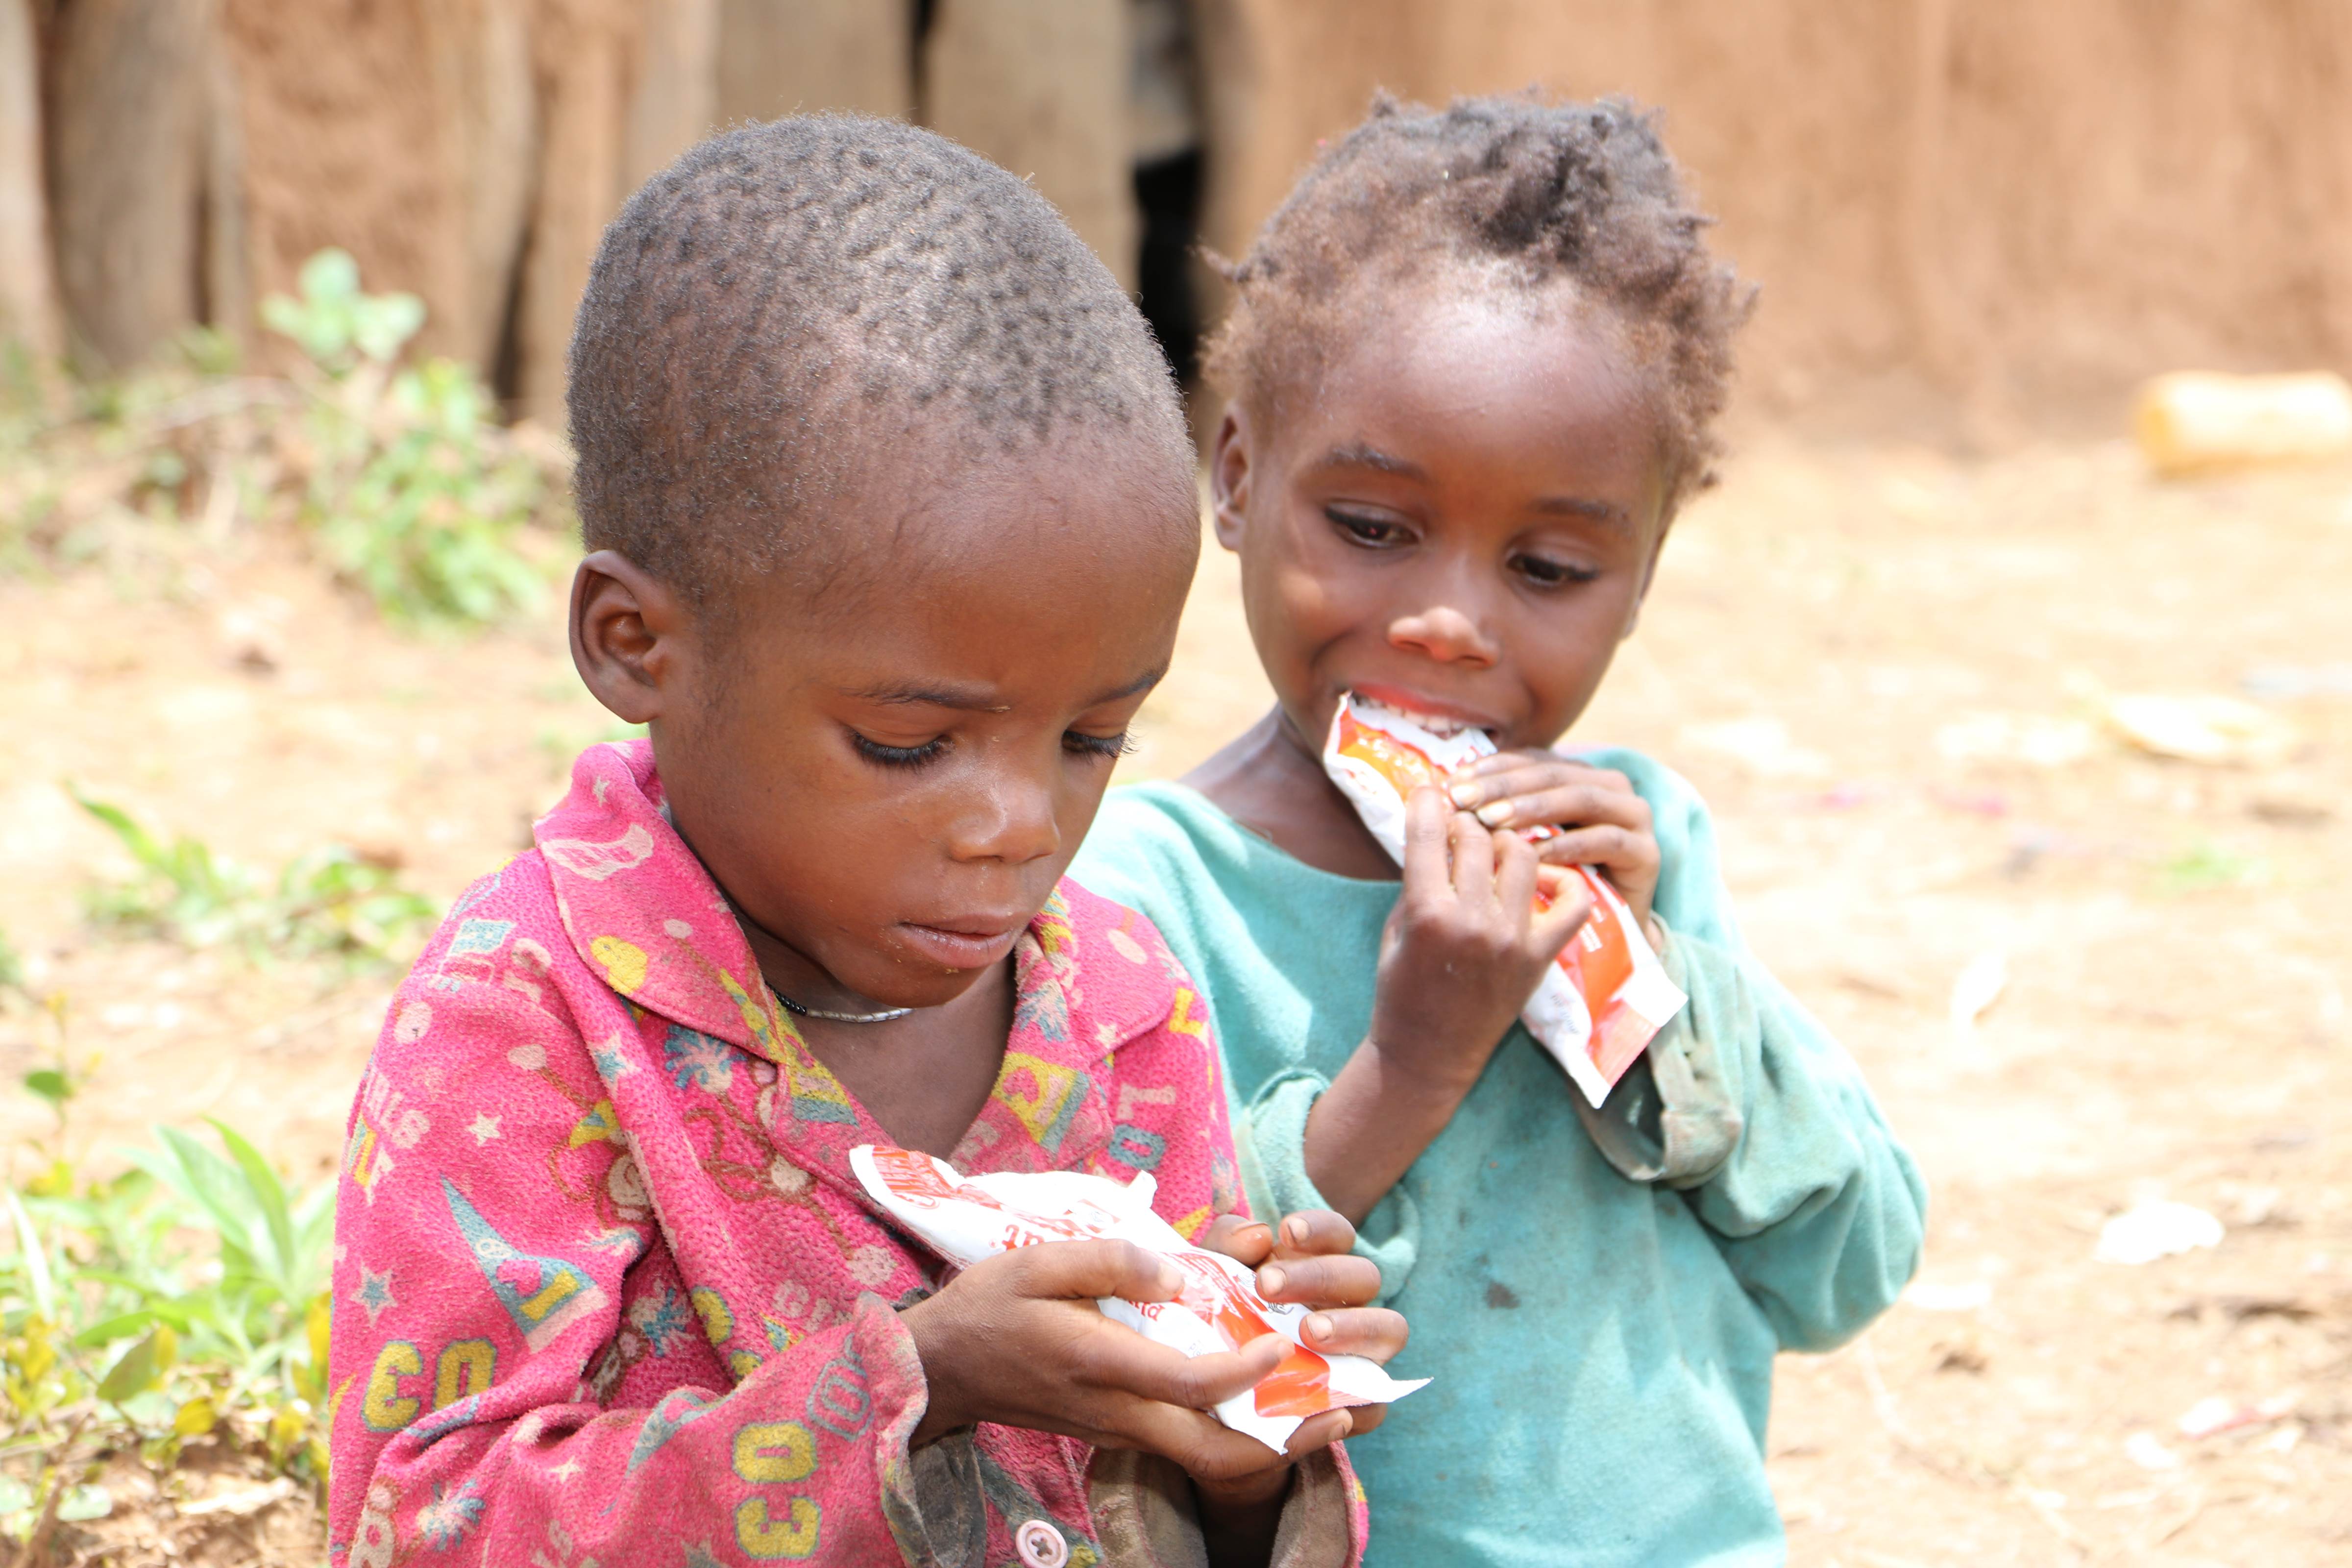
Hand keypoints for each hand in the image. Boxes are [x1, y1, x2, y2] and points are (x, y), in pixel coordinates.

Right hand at [900, 1239, 1300, 1482]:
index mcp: (1102, 1366)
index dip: (1249, 1370)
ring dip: (1268, 1439)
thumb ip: (1113, 1261)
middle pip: (1213, 1451)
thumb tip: (1181, 1273)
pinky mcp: (1115, 1431)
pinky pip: (1185, 1443)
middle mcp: (1117, 1412)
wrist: (942, 1367)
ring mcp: (1117, 1430)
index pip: (1192, 1383)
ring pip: (1204, 1456)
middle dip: (1284, 1438)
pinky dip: (1233, 1430)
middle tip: (1341, 1409)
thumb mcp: (1041, 1260)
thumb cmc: (990, 1305)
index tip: (1287, 1342)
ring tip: (1324, 1409)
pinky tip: (1265, 1398)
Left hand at [1189, 1210, 1408, 1556]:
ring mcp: (1365, 1352)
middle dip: (1320, 1276)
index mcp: (1320, 1265)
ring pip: (1390, 1328)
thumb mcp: (1215, 1279)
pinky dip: (1357, 1401)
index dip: (1321, 1227)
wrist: (1220, 1394)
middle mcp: (1351, 1303)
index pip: (1339, 1234)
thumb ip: (1227, 1246)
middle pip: (1364, 1276)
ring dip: (1352, 1327)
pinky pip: (1376, 1404)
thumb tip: (1257, 1235)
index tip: (1286, 1231)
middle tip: (1268, 1284)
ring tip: (1308, 1332)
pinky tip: (1322, 1396)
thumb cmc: (1226, 1322)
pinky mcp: (1363, 1403)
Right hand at [1370, 783, 1593, 1096]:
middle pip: (1478, 837)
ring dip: (1508, 843)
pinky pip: (1574, 902)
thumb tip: (1438, 827)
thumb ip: (1419, 879)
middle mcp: (1472, 920)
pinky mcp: (1540, 957)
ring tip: (1496, 851)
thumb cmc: (1402, 989)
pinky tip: (1544, 879)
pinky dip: (1565, 882)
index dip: (1427, 801)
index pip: (1428, 832)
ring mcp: (1512, 938)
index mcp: (1426, 912)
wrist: (1428, 1055)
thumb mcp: (1397, 928)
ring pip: (1523, 855)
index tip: (1429, 792)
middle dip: (1466, 823)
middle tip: (1461, 827)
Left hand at [1447, 751, 1662, 940]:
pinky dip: (1567, 845)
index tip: (1452, 783)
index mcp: (1576, 775)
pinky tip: (1532, 856)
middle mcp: (1608, 787)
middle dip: (1504, 786)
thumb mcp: (1517, 845)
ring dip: (1533, 808)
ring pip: (1580, 798)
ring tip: (1491, 822)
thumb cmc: (1546, 888)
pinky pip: (1605, 840)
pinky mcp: (1646, 852)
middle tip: (1465, 800)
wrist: (1601, 938)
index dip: (1490, 768)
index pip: (1529, 759)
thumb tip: (1440, 794)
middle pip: (1551, 773)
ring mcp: (1633, 817)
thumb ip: (1493, 816)